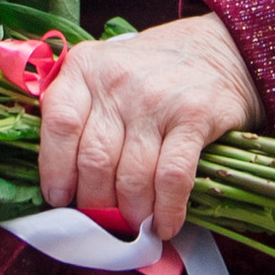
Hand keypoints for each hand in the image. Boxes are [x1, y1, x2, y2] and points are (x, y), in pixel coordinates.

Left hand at [36, 13, 260, 241]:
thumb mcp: (104, 71)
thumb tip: (63, 182)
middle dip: (96, 202)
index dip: (55, 169)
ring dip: (131, 212)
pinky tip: (166, 224)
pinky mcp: (194, 117)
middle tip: (102, 220)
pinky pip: (172, 177)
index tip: (60, 198)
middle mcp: (118, 81)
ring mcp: (157, 100)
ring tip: (133, 226)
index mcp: (85, 68)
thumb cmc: (151, 71)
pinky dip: (168, 209)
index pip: (60, 125)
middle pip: (95, 159)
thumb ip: (78, 111)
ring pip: (131, 176)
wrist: (219, 49)